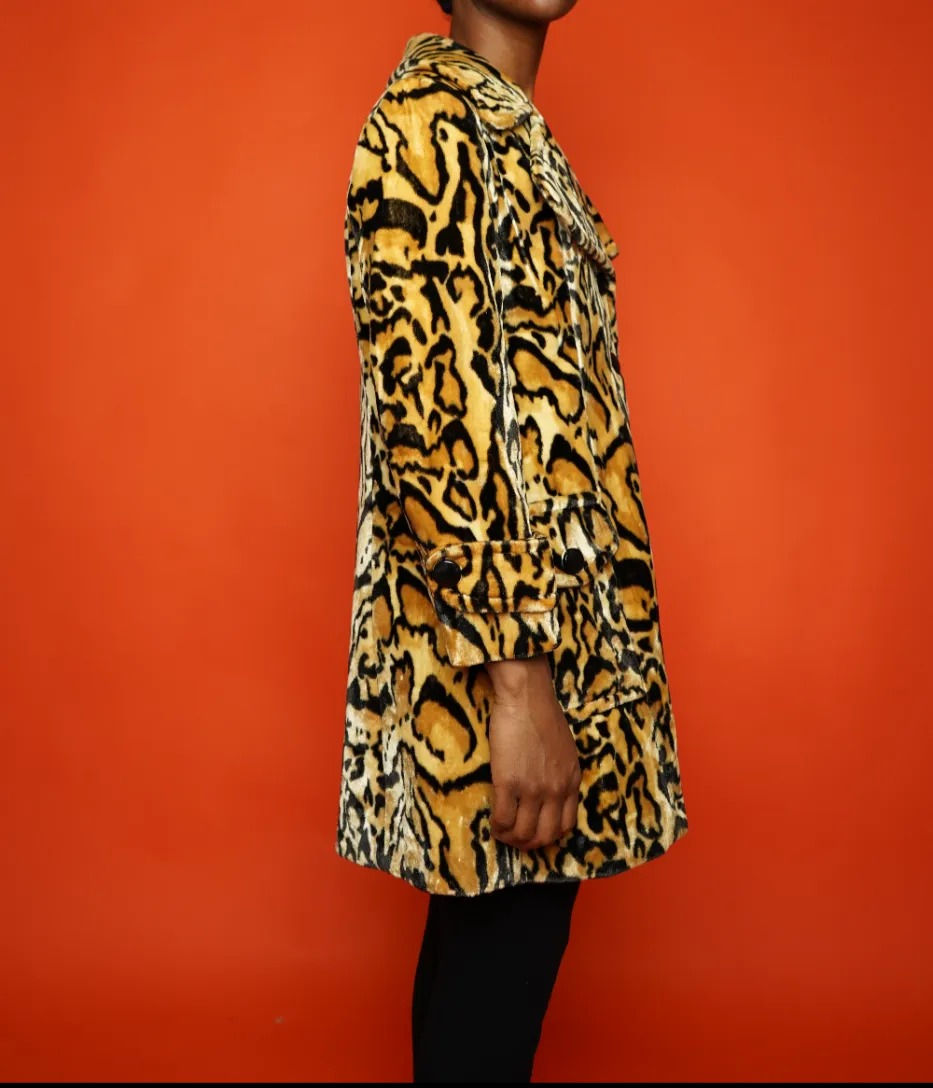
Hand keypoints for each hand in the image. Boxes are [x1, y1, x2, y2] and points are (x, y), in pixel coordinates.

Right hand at [484, 655, 580, 850]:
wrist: (526, 697)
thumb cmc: (543, 715)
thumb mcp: (565, 749)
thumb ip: (561, 773)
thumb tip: (548, 790)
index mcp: (571, 781)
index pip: (567, 825)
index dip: (549, 835)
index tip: (536, 832)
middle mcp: (556, 790)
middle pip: (545, 835)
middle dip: (529, 844)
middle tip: (515, 838)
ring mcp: (533, 789)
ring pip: (523, 833)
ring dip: (510, 839)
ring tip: (501, 831)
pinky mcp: (509, 783)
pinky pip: (503, 819)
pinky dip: (497, 827)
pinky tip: (492, 822)